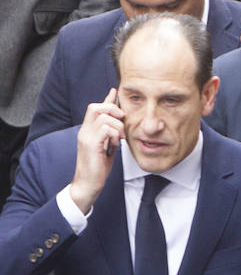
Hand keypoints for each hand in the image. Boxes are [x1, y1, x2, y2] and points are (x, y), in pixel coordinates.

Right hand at [70, 89, 125, 213]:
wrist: (88, 183)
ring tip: (119, 139)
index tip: (115, 90)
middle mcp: (84, 131)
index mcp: (88, 130)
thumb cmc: (98, 166)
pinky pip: (106, 129)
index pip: (95, 108)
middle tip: (121, 123)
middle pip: (96, 107)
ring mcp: (86, 137)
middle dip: (113, 110)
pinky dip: (115, 135)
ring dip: (117, 127)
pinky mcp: (91, 144)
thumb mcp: (108, 145)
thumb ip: (111, 132)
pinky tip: (115, 144)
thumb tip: (120, 121)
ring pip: (104, 118)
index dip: (107, 99)